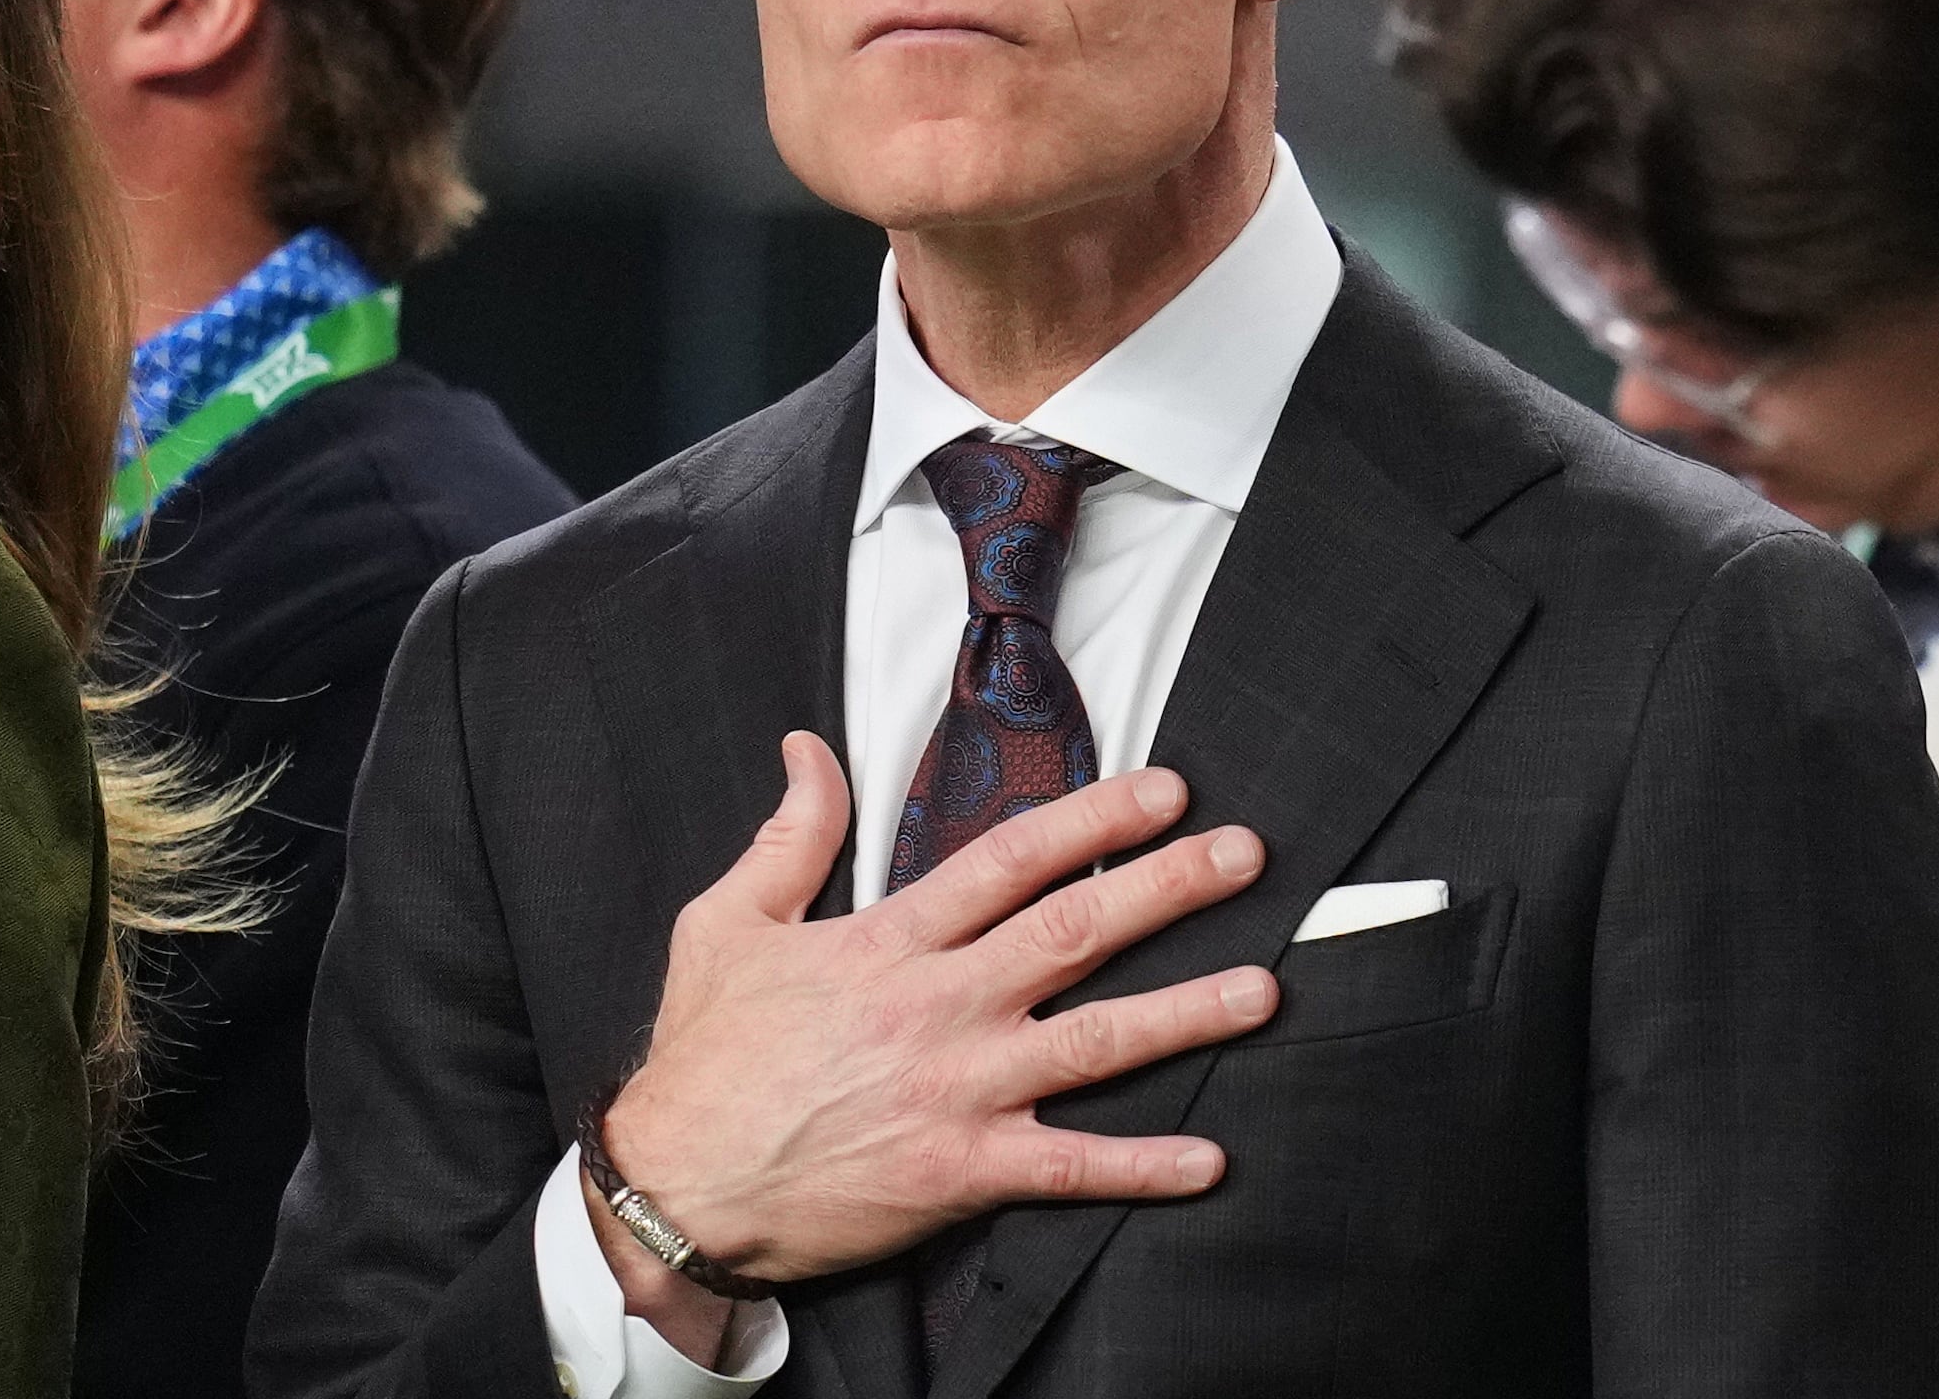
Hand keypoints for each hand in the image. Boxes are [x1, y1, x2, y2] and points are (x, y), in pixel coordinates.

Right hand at [594, 736, 1275, 1330]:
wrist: (675, 1189)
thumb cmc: (703, 1060)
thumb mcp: (724, 925)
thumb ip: (788, 837)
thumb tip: (807, 749)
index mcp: (890, 943)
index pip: (1011, 862)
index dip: (1094, 819)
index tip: (1166, 790)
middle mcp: (939, 1008)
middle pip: (1074, 932)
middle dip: (1169, 888)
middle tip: (1245, 856)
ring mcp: (958, 1091)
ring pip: (1095, 1042)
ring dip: (1186, 1014)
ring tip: (1263, 988)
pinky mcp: (962, 1172)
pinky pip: (1070, 1167)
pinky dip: (1143, 1166)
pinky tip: (1209, 1157)